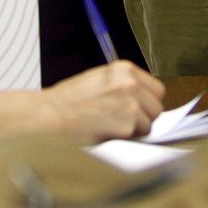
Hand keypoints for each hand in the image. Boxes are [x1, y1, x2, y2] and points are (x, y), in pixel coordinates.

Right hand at [39, 61, 165, 140]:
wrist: (50, 115)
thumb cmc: (68, 100)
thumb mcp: (98, 80)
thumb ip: (122, 85)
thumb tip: (142, 100)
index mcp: (123, 69)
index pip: (156, 88)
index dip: (147, 101)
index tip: (138, 109)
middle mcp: (130, 83)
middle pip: (157, 106)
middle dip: (145, 116)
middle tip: (124, 121)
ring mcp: (130, 103)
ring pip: (150, 123)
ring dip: (136, 129)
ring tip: (112, 126)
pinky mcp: (126, 124)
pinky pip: (138, 136)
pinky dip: (126, 138)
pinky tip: (107, 132)